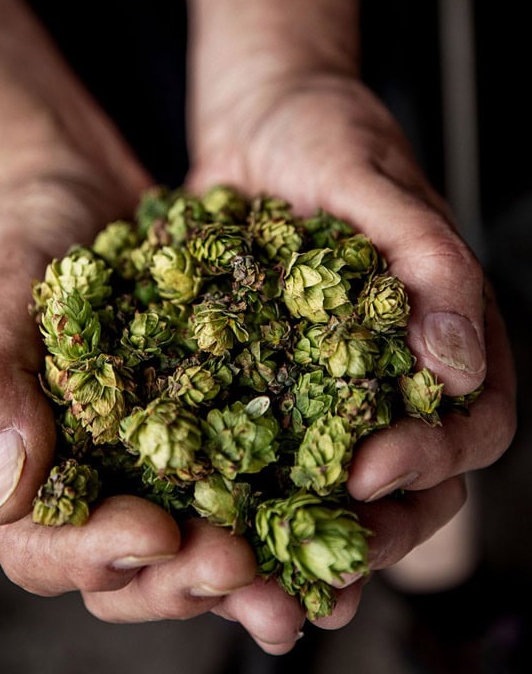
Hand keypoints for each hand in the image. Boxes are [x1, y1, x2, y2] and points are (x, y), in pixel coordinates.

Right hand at [0, 159, 291, 642]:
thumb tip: (7, 491)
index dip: (98, 556)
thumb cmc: (31, 244)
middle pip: (136, 568)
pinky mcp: (220, 422)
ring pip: (201, 539)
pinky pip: (256, 472)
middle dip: (186, 579)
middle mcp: (105, 480)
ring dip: (250, 572)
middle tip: (240, 569)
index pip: (48, 550)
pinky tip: (339, 504)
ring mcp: (166, 457)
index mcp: (37, 471)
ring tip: (302, 587)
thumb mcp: (3, 303)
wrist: (89, 192)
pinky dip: (291, 500)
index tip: (155, 533)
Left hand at [186, 72, 516, 632]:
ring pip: (344, 477)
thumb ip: (429, 261)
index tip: (371, 469)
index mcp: (444, 330)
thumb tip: (460, 365)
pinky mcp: (270, 373)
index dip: (434, 459)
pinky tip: (220, 518)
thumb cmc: (326, 134)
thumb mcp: (373, 181)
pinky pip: (272, 442)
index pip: (473, 422)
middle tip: (328, 554)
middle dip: (382, 522)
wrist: (256, 118)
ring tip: (276, 576)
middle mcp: (394, 367)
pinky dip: (255, 488)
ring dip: (320, 533)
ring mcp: (331, 376)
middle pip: (417, 475)